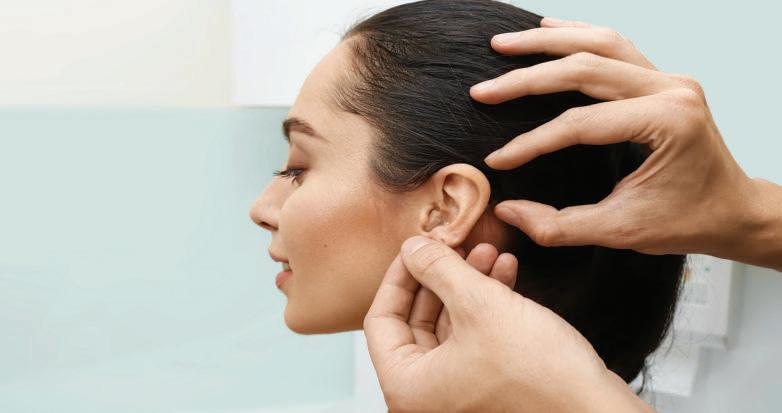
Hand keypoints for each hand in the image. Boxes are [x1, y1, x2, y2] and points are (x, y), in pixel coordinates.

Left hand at [364, 235, 652, 412]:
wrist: (595, 411)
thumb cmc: (541, 375)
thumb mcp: (480, 305)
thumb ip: (438, 269)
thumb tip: (413, 247)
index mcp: (407, 387)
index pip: (381, 320)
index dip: (400, 275)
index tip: (418, 247)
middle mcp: (425, 398)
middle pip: (416, 321)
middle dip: (442, 275)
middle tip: (457, 244)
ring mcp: (456, 395)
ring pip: (449, 326)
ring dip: (468, 285)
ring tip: (489, 251)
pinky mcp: (486, 389)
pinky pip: (473, 339)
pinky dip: (485, 306)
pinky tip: (504, 274)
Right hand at [471, 17, 781, 270]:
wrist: (732, 210)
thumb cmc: (686, 220)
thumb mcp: (621, 232)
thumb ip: (560, 226)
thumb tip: (508, 211)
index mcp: (666, 122)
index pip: (580, 124)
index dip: (532, 143)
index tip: (498, 160)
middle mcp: (670, 88)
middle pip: (584, 68)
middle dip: (526, 78)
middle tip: (483, 90)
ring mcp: (668, 77)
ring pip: (598, 42)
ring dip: (547, 42)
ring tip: (503, 44)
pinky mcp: (662, 78)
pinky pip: (615, 44)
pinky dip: (577, 35)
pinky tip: (548, 30)